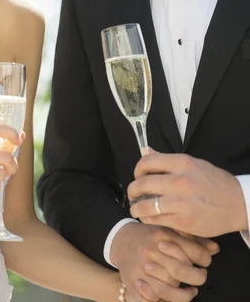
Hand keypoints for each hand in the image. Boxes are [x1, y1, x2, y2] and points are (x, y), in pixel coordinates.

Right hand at [110, 222, 216, 301]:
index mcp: (162, 236)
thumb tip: (215, 249)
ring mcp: (141, 268)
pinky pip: (150, 300)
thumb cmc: (151, 236)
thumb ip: (193, 240)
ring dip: (183, 295)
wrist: (121, 240)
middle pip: (180, 271)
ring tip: (190, 292)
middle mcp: (151, 251)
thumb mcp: (170, 231)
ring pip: (168, 289)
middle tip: (200, 277)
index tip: (205, 262)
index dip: (204, 259)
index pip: (191, 251)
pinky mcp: (132, 282)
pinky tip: (169, 298)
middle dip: (196, 277)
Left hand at [128, 153, 246, 236]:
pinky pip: (155, 220)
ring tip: (136, 208)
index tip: (138, 175)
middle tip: (133, 194)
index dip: (137, 169)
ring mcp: (181, 203)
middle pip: (141, 184)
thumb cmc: (214, 182)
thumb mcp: (193, 164)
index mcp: (181, 163)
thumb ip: (166, 159)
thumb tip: (145, 150)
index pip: (146, 162)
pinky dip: (148, 219)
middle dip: (132, 190)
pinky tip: (149, 217)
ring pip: (145, 206)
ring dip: (136, 207)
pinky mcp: (183, 222)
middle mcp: (179, 181)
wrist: (238, 203)